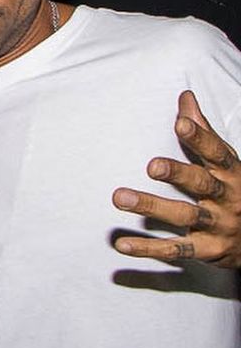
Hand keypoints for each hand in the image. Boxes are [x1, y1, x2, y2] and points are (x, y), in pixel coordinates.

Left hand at [113, 90, 240, 267]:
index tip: (180, 121)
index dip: (200, 137)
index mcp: (232, 173)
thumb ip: (204, 131)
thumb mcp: (226, 162)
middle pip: (202, 184)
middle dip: (178, 173)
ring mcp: (219, 226)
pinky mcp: (208, 250)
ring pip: (185, 215)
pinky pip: (177, 249)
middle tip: (151, 165)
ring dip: (152, 206)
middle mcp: (228, 198)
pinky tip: (122, 244)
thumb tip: (185, 96)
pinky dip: (149, 248)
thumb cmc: (235, 190)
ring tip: (119, 197)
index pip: (216, 152)